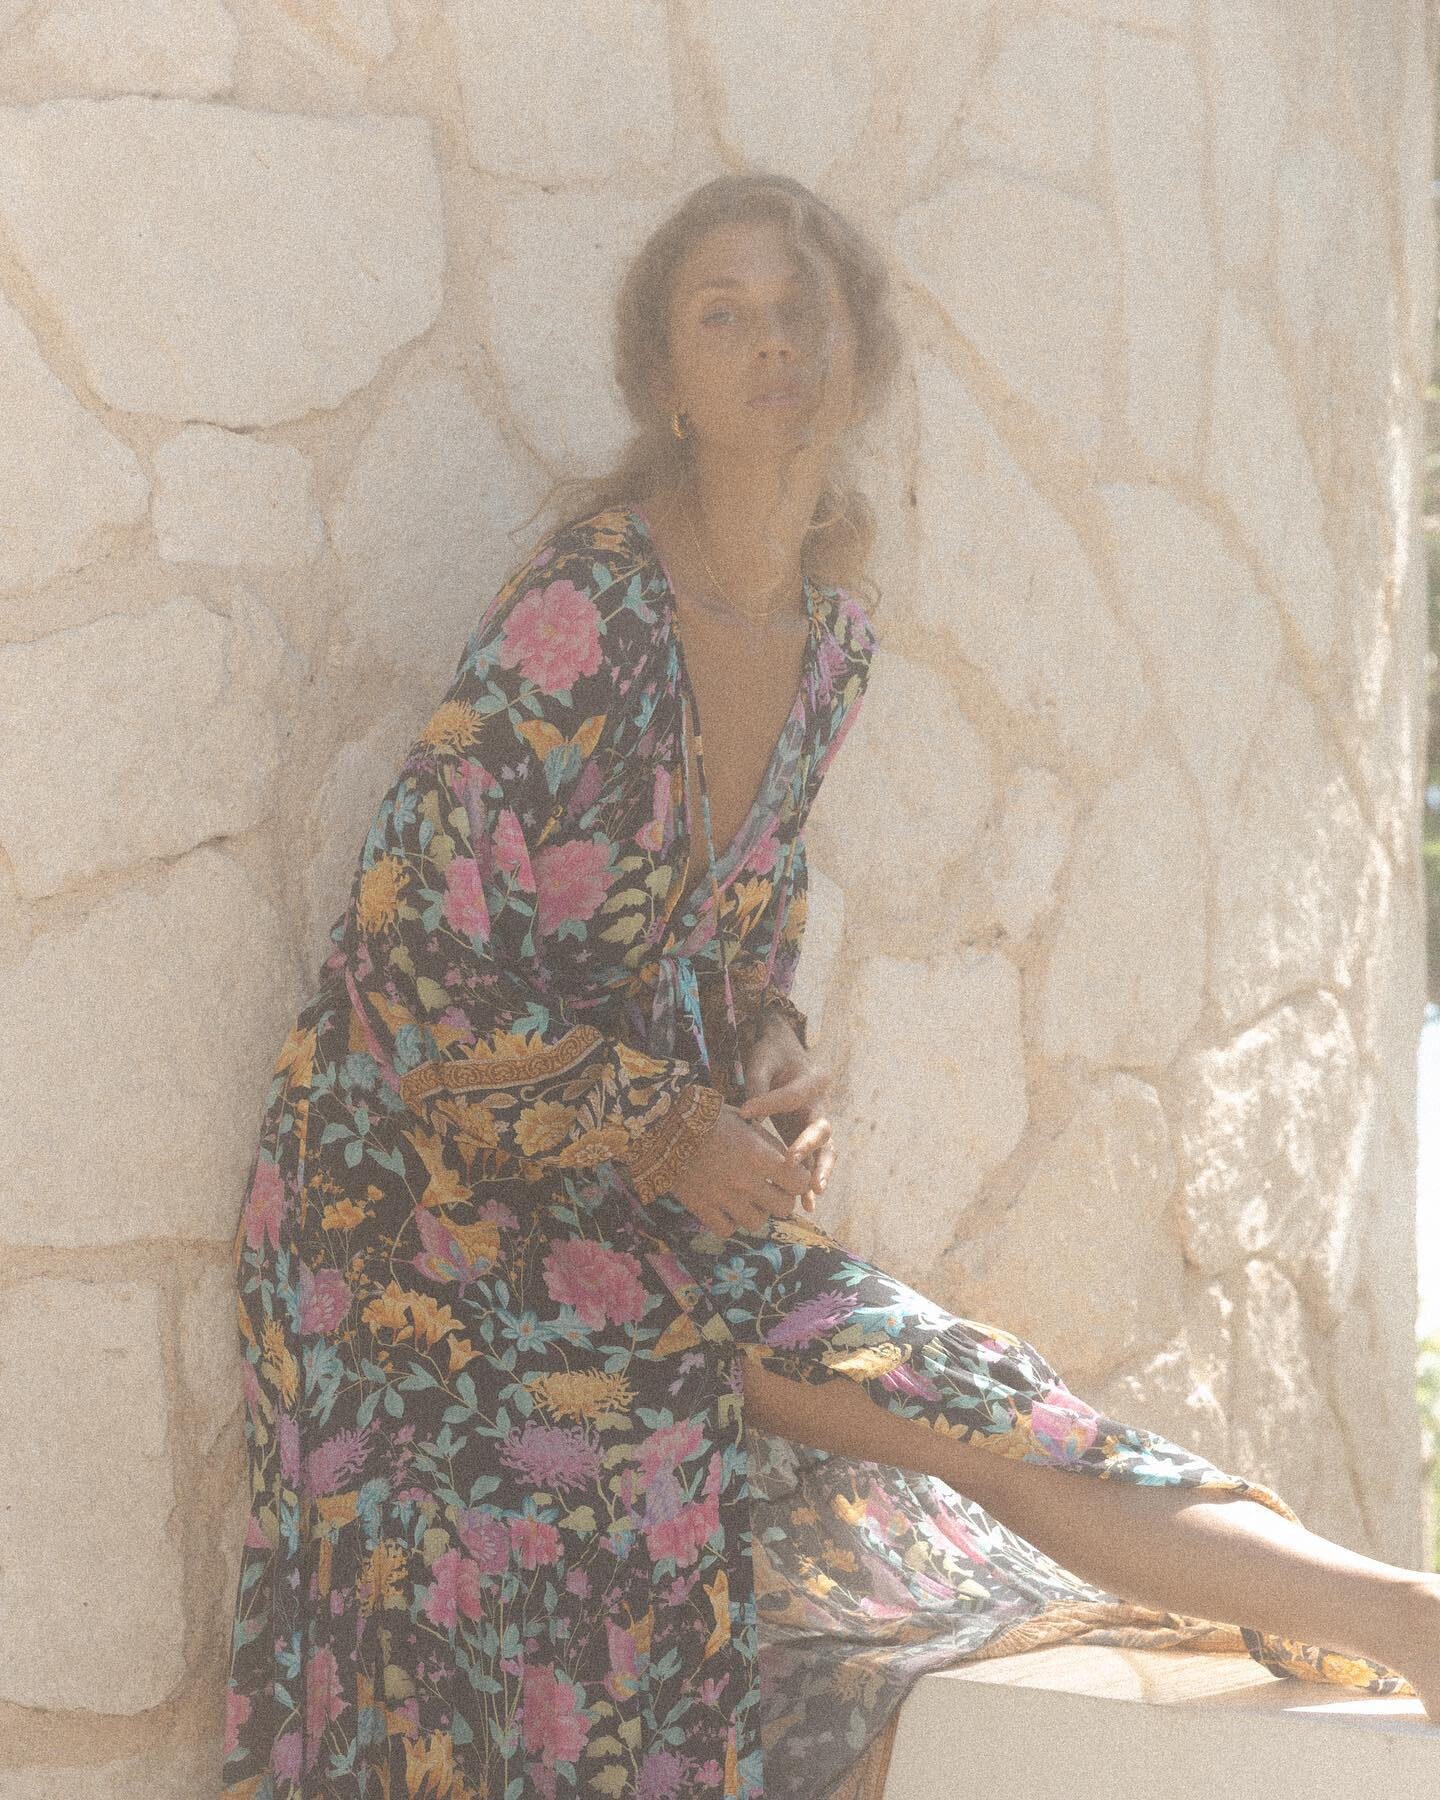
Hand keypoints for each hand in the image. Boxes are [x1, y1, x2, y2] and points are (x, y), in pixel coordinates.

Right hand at [669, 1102, 814, 1236]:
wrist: (663, 1126)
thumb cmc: (708, 1118)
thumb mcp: (745, 1121)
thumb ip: (768, 1143)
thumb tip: (788, 1161)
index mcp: (759, 1155)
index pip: (800, 1183)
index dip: (798, 1180)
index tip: (790, 1175)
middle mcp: (745, 1181)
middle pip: (784, 1208)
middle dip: (781, 1198)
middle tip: (770, 1188)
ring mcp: (723, 1198)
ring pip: (757, 1222)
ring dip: (756, 1212)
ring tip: (747, 1198)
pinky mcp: (702, 1208)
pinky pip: (727, 1229)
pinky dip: (730, 1222)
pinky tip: (726, 1206)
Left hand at [734, 1015, 834, 1213]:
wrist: (783, 1052)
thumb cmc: (772, 1053)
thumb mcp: (763, 1058)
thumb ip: (757, 1081)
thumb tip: (749, 1113)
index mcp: (814, 1079)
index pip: (793, 1095)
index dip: (769, 1104)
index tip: (744, 1111)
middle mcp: (821, 1104)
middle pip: (821, 1129)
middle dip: (808, 1147)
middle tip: (792, 1161)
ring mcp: (816, 1124)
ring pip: (825, 1152)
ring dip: (818, 1173)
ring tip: (811, 1194)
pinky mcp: (807, 1139)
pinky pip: (813, 1162)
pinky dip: (810, 1182)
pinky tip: (806, 1204)